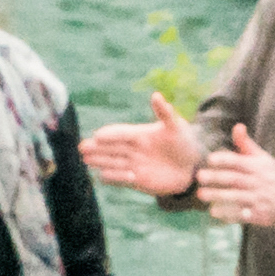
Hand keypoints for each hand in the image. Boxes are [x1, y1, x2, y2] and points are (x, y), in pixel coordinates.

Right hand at [74, 114, 188, 195]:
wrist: (192, 168)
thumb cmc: (184, 143)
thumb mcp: (177, 127)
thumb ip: (165, 113)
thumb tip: (156, 95)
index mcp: (140, 134)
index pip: (121, 133)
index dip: (110, 134)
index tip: (98, 135)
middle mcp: (133, 149)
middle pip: (111, 148)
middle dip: (97, 148)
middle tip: (82, 148)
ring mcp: (134, 165)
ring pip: (112, 162)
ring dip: (100, 161)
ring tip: (86, 160)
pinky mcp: (136, 180)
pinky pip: (120, 179)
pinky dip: (113, 177)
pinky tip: (104, 175)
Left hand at [191, 136, 274, 231]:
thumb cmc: (270, 175)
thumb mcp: (262, 158)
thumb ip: (246, 144)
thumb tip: (237, 126)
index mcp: (256, 167)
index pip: (239, 162)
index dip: (225, 159)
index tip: (210, 159)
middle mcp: (256, 182)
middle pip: (235, 179)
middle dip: (216, 178)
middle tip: (199, 176)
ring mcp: (257, 199)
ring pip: (236, 197)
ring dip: (218, 196)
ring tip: (201, 195)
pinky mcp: (257, 214)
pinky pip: (241, 214)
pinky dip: (229, 214)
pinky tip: (214, 212)